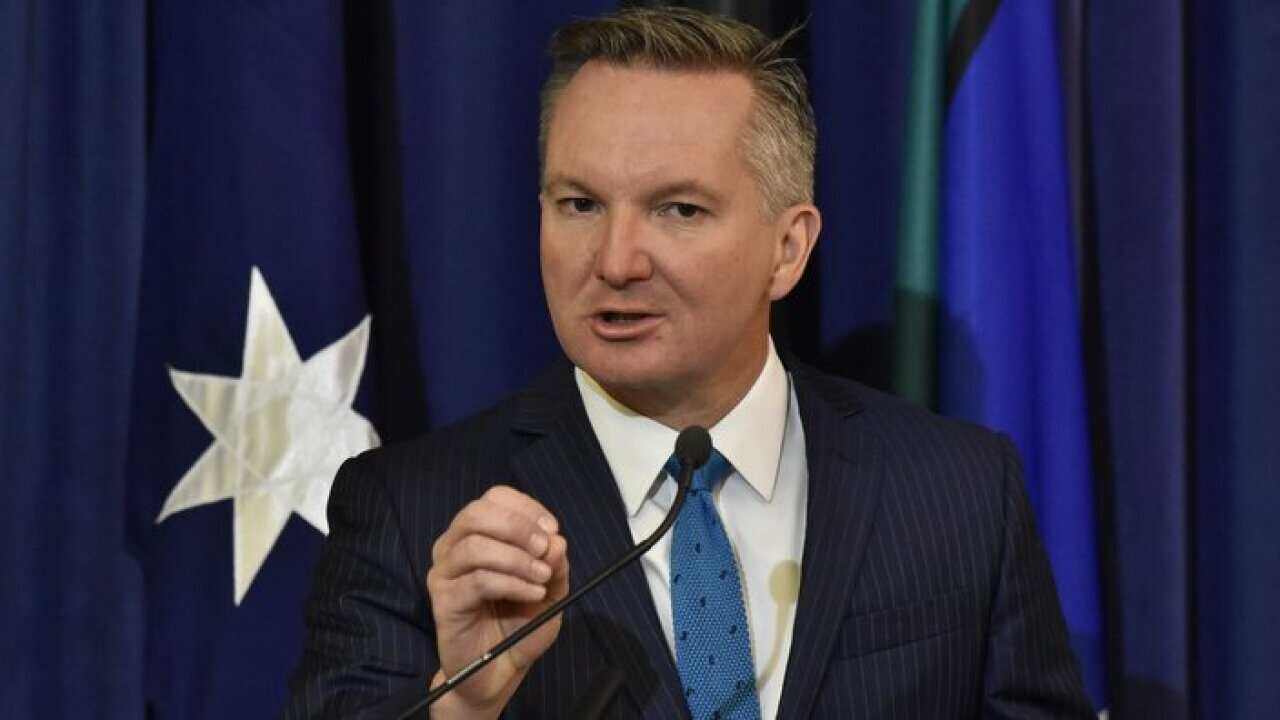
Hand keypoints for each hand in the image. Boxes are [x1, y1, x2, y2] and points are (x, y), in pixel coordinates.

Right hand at [425, 486, 569, 717]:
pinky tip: (532, 594)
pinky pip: (478, 581)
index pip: (495, 498)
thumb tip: (556, 540)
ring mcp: (445, 572)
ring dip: (517, 559)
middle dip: (518, 527)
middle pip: (477, 513)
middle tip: (545, 549)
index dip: (525, 508)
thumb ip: (554, 563)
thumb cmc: (521, 624)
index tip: (552, 529)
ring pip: (475, 546)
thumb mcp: (550, 589)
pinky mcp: (443, 600)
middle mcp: (454, 546)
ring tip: (542, 579)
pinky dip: (512, 584)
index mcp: (479, 533)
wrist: (500, 670)